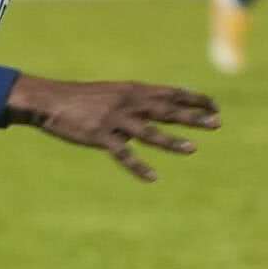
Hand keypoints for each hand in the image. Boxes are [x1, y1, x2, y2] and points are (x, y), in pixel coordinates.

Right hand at [3, 76, 219, 182]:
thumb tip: (158, 112)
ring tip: (193, 149)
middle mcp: (128, 103)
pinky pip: (123, 154)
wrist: (50, 100)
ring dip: (172, 141)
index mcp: (133, 90)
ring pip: (149, 132)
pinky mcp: (100, 136)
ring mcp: (115, 120)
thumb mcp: (113, 93)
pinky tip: (153, 178)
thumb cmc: (81, 97)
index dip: (194, 98)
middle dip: (193, 116)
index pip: (171, 92)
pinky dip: (138, 167)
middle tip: (217, 123)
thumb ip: (136, 102)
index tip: (214, 105)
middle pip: (167, 110)